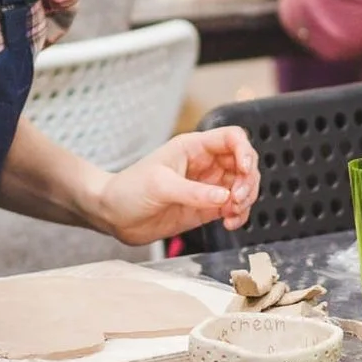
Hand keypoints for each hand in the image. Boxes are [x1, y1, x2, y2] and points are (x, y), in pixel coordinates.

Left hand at [91, 126, 259, 244]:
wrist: (113, 215)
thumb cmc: (129, 189)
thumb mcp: (160, 185)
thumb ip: (194, 192)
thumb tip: (225, 198)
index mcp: (194, 147)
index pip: (232, 139)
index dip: (245, 151)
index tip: (245, 170)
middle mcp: (205, 165)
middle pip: (244, 164)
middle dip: (248, 181)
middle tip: (236, 199)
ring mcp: (207, 187)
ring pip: (243, 187)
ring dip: (246, 200)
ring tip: (232, 213)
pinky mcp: (206, 208)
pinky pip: (233, 208)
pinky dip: (239, 215)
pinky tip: (230, 222)